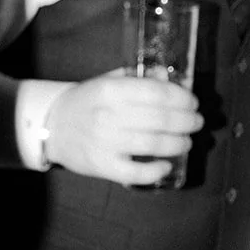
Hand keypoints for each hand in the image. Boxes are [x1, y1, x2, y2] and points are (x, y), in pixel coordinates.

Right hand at [44, 71, 201, 185]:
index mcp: (111, 90)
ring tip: (187, 141)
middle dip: (187, 121)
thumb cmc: (87, 102)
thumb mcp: (107, 82)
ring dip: (178, 143)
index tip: (193, 102)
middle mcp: (108, 116)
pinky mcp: (102, 166)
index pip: (157, 92)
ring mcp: (105, 143)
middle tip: (197, 122)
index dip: (182, 98)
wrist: (52, 127)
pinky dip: (156, 170)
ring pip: (153, 144)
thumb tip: (169, 77)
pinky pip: (136, 172)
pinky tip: (167, 164)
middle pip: (160, 119)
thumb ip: (137, 79)